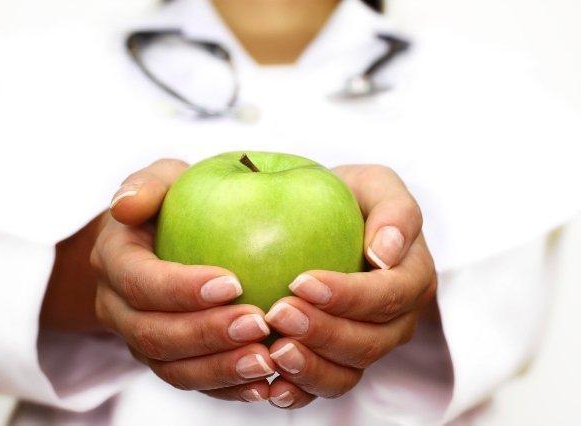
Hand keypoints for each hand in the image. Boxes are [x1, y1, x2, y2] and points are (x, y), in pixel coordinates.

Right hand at [91, 159, 276, 402]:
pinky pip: (193, 383)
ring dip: (220, 369)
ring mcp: (140, 340)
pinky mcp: (167, 360)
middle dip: (206, 334)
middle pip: (153, 335)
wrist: (161, 241)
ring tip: (266, 361)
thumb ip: (146, 184)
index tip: (233, 283)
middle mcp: (118, 308)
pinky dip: (227, 388)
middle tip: (259, 324)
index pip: (139, 282)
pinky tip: (266, 383)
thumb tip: (126, 204)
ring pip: (172, 369)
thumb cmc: (172, 204)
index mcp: (113, 262)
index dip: (181, 288)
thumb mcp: (161, 180)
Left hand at [264, 165, 436, 408]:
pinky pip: (324, 386)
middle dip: (323, 333)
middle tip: (277, 314)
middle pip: (369, 342)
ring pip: (348, 372)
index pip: (388, 295)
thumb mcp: (375, 184)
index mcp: (412, 278)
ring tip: (272, 351)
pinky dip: (300, 392)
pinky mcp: (339, 361)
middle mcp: (396, 319)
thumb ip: (395, 210)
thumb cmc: (348, 198)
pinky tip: (271, 385)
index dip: (348, 296)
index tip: (301, 281)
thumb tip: (386, 252)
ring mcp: (368, 344)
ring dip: (311, 368)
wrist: (323, 220)